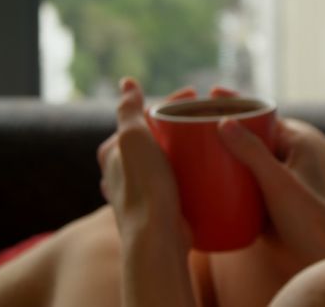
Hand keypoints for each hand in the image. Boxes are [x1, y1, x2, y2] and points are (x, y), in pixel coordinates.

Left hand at [97, 78, 199, 306]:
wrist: (157, 240)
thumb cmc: (143, 188)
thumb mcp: (133, 139)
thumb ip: (129, 110)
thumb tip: (127, 82)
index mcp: (112, 154)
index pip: (144, 117)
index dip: (171, 103)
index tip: (197, 96)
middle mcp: (122, 174)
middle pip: (157, 138)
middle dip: (181, 125)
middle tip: (207, 116)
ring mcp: (142, 192)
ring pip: (168, 160)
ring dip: (188, 148)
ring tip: (212, 139)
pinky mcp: (160, 208)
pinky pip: (178, 181)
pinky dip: (192, 171)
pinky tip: (209, 168)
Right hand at [207, 105, 324, 304]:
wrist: (320, 259)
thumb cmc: (310, 218)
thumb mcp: (279, 182)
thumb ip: (253, 153)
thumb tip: (224, 121)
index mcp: (295, 144)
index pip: (261, 116)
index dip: (237, 104)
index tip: (210, 93)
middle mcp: (283, 160)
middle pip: (246, 137)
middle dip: (220, 128)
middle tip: (190, 120)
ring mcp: (272, 183)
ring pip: (239, 162)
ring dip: (216, 155)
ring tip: (186, 146)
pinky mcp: (262, 206)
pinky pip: (237, 186)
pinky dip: (219, 181)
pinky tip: (195, 181)